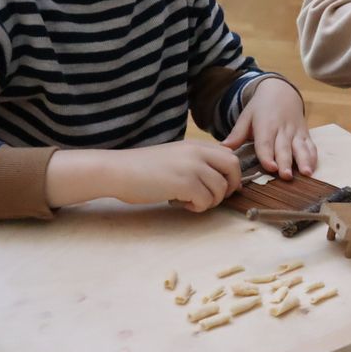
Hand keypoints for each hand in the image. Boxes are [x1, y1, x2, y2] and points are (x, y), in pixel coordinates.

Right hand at [104, 139, 242, 212]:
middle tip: (213, 197)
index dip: (231, 174)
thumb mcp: (174, 156)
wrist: (118, 171)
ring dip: (209, 201)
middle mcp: (197, 152)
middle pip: (233, 167)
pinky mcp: (185, 183)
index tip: (224, 186)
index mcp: (196, 145)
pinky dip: (197, 207)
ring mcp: (192, 166)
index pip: (229, 155)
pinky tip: (180, 203)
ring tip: (188, 200)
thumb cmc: (142, 167)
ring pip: (220, 188)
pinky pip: (205, 200)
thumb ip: (196, 161)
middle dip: (230, 186)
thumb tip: (217, 178)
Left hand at [223, 78, 316, 179]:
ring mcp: (295, 132)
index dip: (267, 156)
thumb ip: (237, 134)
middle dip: (286, 162)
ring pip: (300, 147)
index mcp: (265, 125)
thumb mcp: (246, 117)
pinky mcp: (305, 134)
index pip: (265, 143)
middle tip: (286, 176)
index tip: (270, 168)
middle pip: (284, 148)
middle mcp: (282, 129)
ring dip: (304, 161)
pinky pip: (311, 146)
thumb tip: (223, 149)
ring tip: (306, 173)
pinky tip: (312, 169)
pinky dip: (313, 157)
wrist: (281, 91)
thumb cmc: (261, 107)